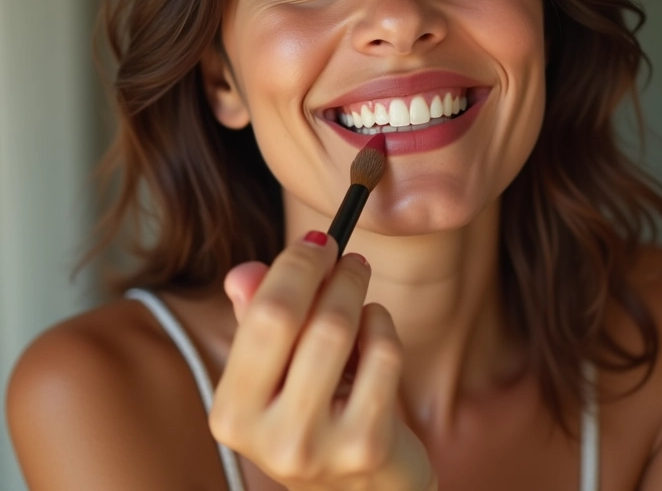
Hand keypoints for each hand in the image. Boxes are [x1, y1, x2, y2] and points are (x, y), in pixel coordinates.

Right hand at [210, 232, 436, 490]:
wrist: (365, 490)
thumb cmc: (315, 415)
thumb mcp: (276, 373)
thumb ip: (257, 320)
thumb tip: (244, 272)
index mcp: (231, 411)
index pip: (261, 316)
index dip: (294, 267)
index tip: (317, 242)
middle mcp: (265, 436)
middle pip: (298, 317)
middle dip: (328, 270)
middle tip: (345, 252)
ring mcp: (317, 446)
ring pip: (341, 329)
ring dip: (355, 289)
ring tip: (358, 277)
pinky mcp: (366, 446)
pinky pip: (383, 354)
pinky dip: (382, 325)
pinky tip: (376, 328)